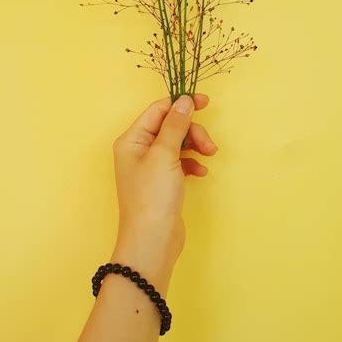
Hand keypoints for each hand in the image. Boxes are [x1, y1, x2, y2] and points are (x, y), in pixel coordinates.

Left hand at [112, 93, 217, 267]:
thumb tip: (184, 100)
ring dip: (196, 146)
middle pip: (170, 126)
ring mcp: (151, 166)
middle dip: (192, 131)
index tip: (206, 102)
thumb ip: (175, 126)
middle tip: (208, 145)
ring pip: (178, 143)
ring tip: (209, 157)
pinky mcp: (162, 181)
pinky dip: (193, 162)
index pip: (158, 110)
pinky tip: (201, 172)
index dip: (181, 104)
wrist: (152, 241)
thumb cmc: (153, 196)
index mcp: (132, 139)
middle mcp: (138, 150)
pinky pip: (181, 161)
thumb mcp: (165, 155)